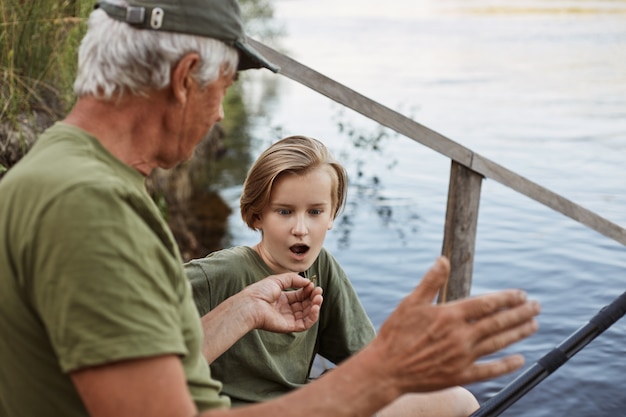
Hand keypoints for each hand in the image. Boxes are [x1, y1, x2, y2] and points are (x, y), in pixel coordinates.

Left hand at [242, 273, 323, 332]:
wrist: (250, 305)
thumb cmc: (260, 291)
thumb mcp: (278, 280)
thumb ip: (294, 279)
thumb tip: (308, 282)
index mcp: (282, 298)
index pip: (299, 295)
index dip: (307, 290)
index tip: (312, 285)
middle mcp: (286, 309)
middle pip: (305, 304)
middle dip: (313, 297)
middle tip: (319, 291)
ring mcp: (288, 318)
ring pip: (307, 314)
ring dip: (315, 306)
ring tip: (318, 298)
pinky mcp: (289, 327)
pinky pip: (305, 324)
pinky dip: (313, 316)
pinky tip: (315, 307)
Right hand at [373, 256, 539, 392]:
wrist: (386, 369)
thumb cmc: (396, 334)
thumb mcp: (410, 303)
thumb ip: (430, 282)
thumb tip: (444, 260)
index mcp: (449, 316)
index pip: (486, 304)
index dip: (506, 298)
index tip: (521, 294)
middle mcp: (460, 336)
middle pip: (498, 322)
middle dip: (520, 313)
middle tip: (536, 306)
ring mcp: (462, 357)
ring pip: (498, 343)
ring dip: (518, 333)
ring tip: (533, 325)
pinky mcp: (460, 375)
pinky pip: (489, 370)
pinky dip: (506, 365)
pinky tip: (519, 359)